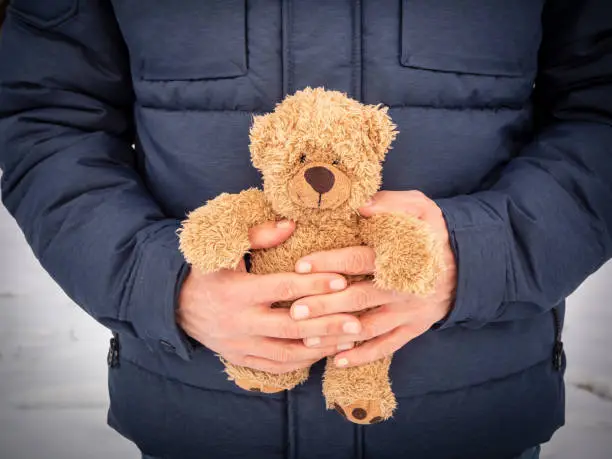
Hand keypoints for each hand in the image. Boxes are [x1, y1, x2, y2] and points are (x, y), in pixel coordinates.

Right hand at [177, 220, 361, 373]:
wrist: (173, 306)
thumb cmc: (206, 273)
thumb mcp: (223, 249)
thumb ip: (258, 234)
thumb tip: (292, 224)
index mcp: (237, 292)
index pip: (283, 288)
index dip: (314, 284)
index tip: (342, 280)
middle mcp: (239, 322)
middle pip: (291, 327)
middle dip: (327, 325)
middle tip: (358, 321)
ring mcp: (239, 344)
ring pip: (286, 353)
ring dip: (320, 349)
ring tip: (349, 340)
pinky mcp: (240, 358)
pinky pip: (275, 366)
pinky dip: (301, 362)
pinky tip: (323, 353)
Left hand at [290, 190, 456, 367]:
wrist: (470, 264)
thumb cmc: (434, 233)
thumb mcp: (420, 208)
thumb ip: (390, 203)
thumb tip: (360, 206)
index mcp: (400, 257)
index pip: (358, 260)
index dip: (329, 263)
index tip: (301, 266)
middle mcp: (403, 289)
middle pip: (357, 299)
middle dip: (323, 306)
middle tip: (294, 311)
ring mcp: (409, 313)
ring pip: (367, 328)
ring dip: (336, 335)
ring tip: (306, 338)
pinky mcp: (414, 329)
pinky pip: (387, 347)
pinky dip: (363, 356)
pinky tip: (337, 361)